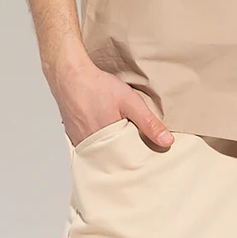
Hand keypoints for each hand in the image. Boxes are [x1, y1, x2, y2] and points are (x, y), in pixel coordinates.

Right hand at [48, 54, 173, 149]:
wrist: (69, 75)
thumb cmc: (97, 86)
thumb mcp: (130, 102)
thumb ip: (149, 123)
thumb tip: (167, 142)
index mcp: (107, 143)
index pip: (127, 162)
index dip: (138, 158)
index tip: (147, 153)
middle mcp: (92, 147)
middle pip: (114, 159)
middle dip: (125, 155)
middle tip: (135, 144)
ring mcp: (80, 143)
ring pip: (102, 153)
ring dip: (112, 149)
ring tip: (121, 137)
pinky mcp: (74, 137)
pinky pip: (90, 147)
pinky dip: (99, 142)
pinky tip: (105, 132)